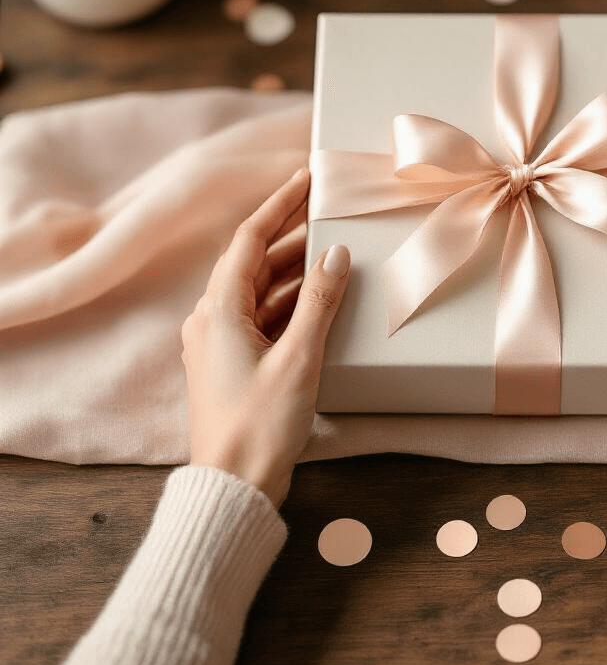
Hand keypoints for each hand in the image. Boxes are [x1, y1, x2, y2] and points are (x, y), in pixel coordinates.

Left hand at [182, 168, 349, 507]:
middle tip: (329, 211)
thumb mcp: (298, 357)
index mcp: (218, 310)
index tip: (306, 178)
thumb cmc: (259, 425)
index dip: (280, 204)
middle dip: (292, 235)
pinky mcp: (235, 364)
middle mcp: (212, 319)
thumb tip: (336, 253)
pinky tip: (323, 300)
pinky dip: (293, 303)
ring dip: (296, 270)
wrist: (234, 487)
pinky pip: (265, 317)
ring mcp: (221, 343)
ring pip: (262, 290)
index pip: (250, 239)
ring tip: (335, 251)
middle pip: (255, 261)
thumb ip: (319, 300)